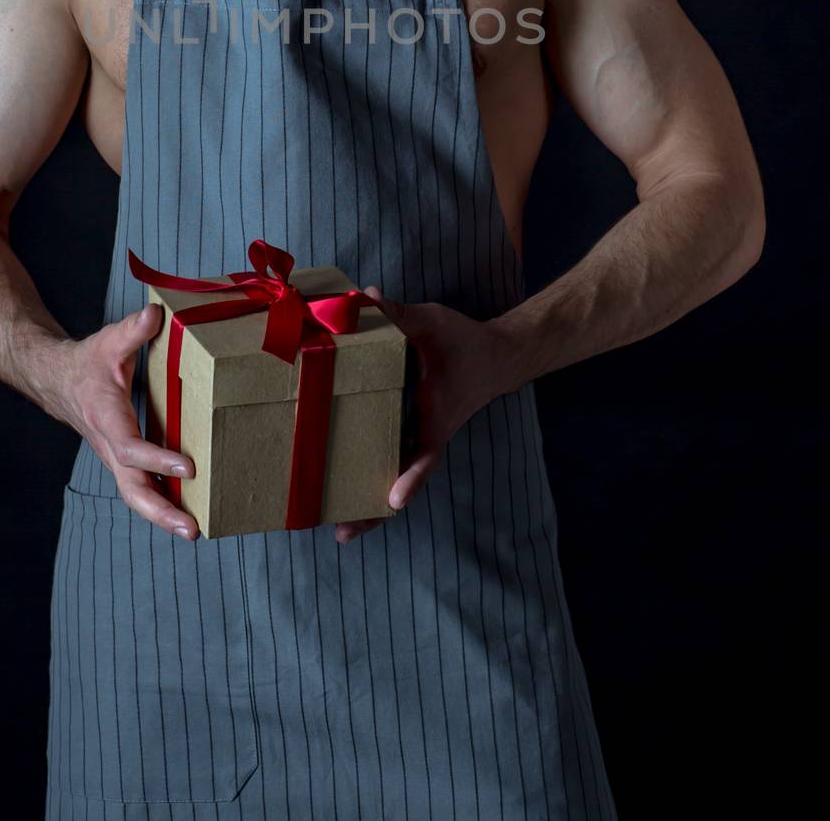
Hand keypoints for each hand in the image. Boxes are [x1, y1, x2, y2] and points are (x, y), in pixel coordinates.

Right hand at [55, 302, 199, 539]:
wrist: (57, 381)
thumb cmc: (86, 363)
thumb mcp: (108, 342)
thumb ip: (133, 330)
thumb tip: (156, 314)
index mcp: (107, 419)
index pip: (131, 447)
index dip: (158, 459)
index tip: (189, 467)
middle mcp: (110, 446)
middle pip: (132, 488)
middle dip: (161, 511)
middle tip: (192, 529)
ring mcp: (115, 458)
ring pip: (136, 494)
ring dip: (163, 516)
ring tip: (195, 531)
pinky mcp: (122, 461)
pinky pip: (141, 487)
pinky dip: (161, 503)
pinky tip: (186, 512)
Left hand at [335, 285, 493, 543]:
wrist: (495, 357)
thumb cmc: (465, 343)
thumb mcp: (433, 323)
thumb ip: (399, 313)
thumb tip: (365, 296)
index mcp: (435, 416)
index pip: (426, 454)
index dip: (411, 478)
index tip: (393, 501)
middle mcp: (426, 436)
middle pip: (401, 482)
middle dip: (374, 510)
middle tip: (340, 534)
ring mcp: (418, 438)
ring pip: (393, 477)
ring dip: (368, 501)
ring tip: (334, 526)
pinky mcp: (410, 432)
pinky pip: (389, 458)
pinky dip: (369, 472)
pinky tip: (339, 483)